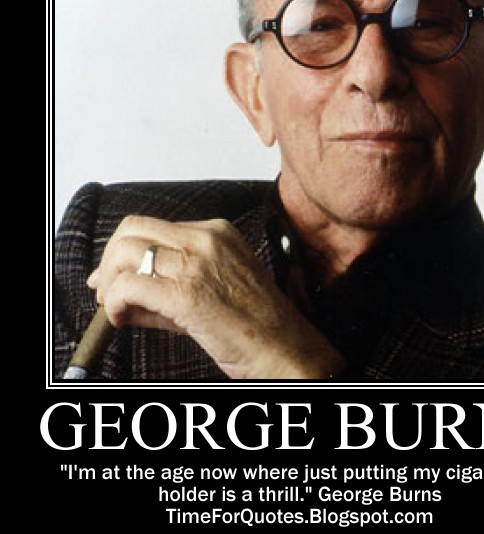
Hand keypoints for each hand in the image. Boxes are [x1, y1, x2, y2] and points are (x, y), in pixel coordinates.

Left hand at [88, 215, 345, 378]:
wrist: (285, 347)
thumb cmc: (258, 323)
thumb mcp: (213, 289)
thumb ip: (167, 284)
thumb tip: (121, 290)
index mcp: (216, 232)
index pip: (150, 226)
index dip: (123, 250)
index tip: (114, 274)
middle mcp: (206, 240)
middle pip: (132, 230)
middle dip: (111, 260)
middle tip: (108, 288)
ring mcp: (198, 264)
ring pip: (126, 254)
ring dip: (111, 283)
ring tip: (115, 307)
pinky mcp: (188, 294)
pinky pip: (129, 286)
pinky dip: (115, 302)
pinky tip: (120, 318)